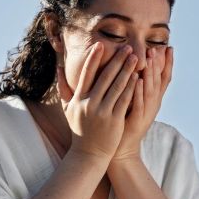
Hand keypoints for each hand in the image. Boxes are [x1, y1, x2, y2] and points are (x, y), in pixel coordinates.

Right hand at [58, 43, 139, 160]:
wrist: (88, 154)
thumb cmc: (79, 130)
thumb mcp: (68, 108)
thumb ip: (63, 87)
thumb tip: (59, 67)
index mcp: (78, 99)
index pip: (86, 74)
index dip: (93, 58)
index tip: (100, 44)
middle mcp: (89, 103)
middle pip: (105, 77)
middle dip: (117, 60)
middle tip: (127, 47)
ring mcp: (102, 112)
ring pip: (116, 87)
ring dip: (127, 70)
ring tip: (136, 58)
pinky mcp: (114, 120)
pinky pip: (124, 101)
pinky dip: (131, 88)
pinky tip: (139, 77)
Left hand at [113, 46, 173, 161]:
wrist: (121, 149)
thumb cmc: (123, 123)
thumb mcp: (132, 102)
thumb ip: (135, 87)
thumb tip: (135, 68)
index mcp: (153, 100)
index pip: (164, 78)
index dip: (167, 63)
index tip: (168, 47)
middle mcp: (153, 105)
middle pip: (158, 82)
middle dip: (157, 64)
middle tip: (155, 48)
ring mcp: (146, 113)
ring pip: (150, 90)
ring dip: (150, 73)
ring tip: (148, 58)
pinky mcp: (137, 121)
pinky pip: (139, 103)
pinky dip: (139, 91)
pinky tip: (137, 80)